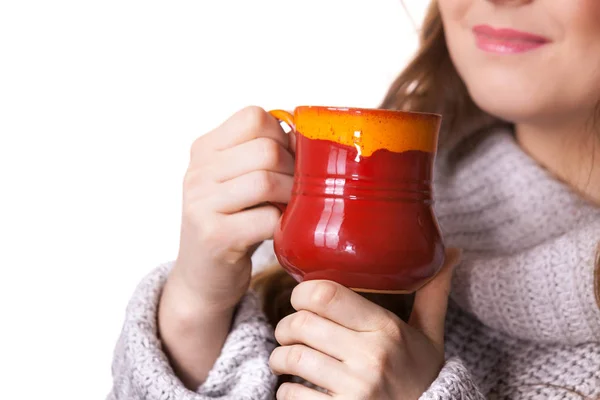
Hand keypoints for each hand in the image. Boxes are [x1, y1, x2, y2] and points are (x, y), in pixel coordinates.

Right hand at [166, 105, 294, 313]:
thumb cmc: (232, 223)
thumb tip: (309, 138)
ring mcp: (201, 204)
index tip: (287, 159)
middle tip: (295, 190)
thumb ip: (264, 156)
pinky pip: (266, 218)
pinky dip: (283, 224)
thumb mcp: (238, 181)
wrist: (202, 277)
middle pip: (266, 150)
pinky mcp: (214, 236)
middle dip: (293, 170)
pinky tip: (280, 230)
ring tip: (290, 208)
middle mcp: (197, 172)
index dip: (282, 135)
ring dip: (290, 196)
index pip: (253, 117)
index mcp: (205, 149)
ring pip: (266, 180)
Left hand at [269, 248, 460, 399]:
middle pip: (301, 323)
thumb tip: (455, 252)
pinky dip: (286, 390)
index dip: (302, 292)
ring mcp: (355, 390)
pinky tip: (297, 387)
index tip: (301, 298)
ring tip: (286, 357)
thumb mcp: (430, 335)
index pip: (325, 295)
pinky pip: (291, 394)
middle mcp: (370, 357)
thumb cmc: (421, 376)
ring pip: (291, 358)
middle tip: (289, 330)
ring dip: (280, 357)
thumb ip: (432, 294)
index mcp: (386, 329)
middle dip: (286, 326)